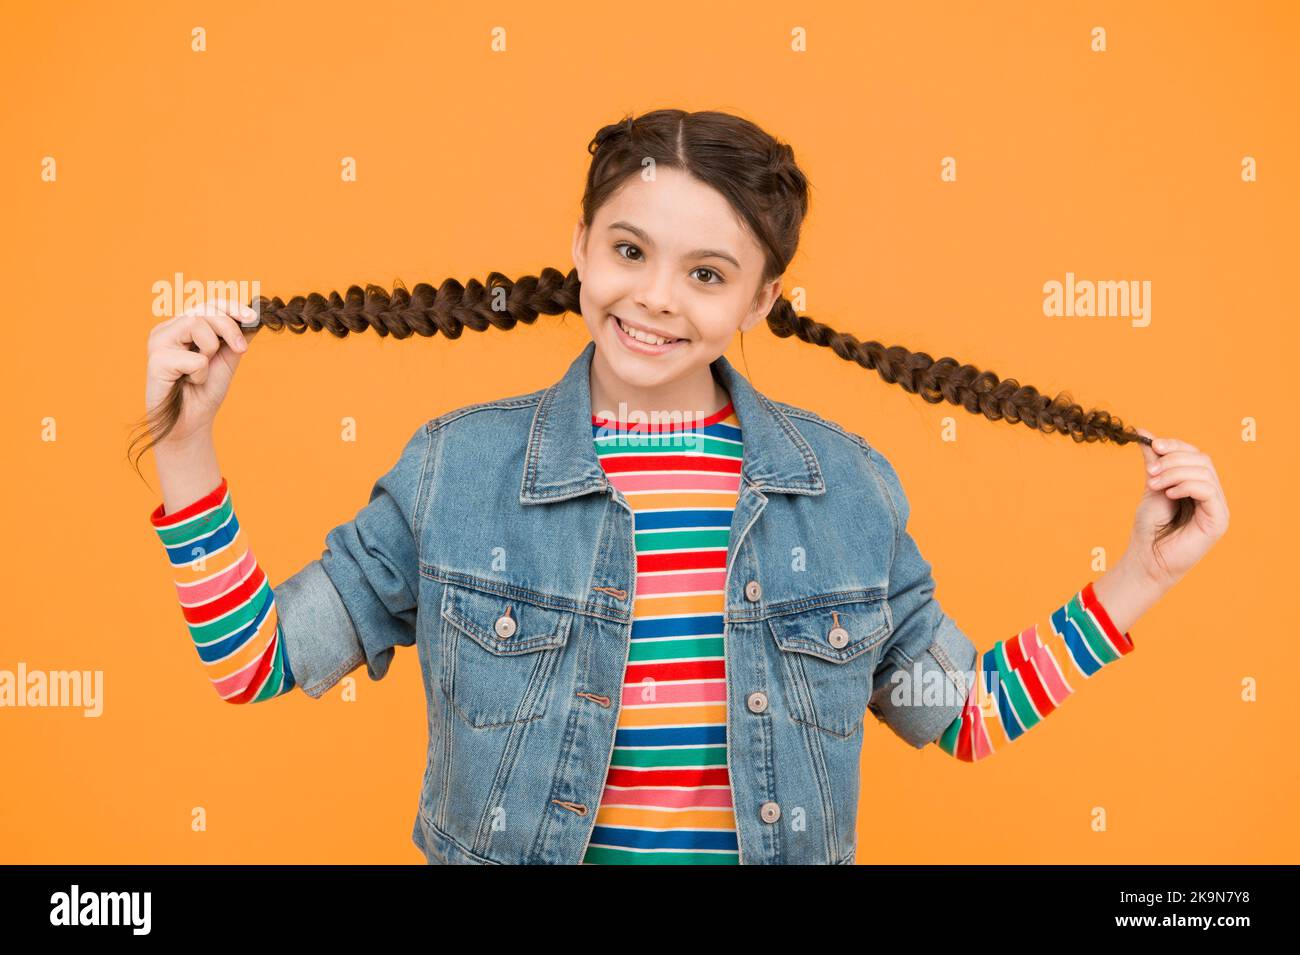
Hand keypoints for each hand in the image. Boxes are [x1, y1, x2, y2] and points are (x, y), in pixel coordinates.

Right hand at [144, 301, 257, 446]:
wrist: (192, 422)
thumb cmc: (205, 390)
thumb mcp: (227, 358)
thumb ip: (236, 336)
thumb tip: (254, 317)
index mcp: (181, 326)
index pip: (207, 304)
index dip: (231, 307)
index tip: (252, 318)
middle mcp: (167, 330)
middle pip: (204, 310)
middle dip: (229, 328)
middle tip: (241, 350)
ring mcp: (158, 343)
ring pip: (195, 324)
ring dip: (211, 350)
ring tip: (201, 371)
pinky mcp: (156, 361)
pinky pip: (194, 358)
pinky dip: (200, 374)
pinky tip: (189, 382)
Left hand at [1125, 428, 1229, 587]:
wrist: (1146, 558)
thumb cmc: (1149, 527)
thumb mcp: (1151, 486)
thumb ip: (1154, 461)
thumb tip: (1144, 431)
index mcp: (1197, 484)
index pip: (1195, 453)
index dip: (1175, 445)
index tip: (1153, 445)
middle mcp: (1211, 494)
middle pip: (1202, 459)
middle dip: (1173, 459)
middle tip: (1150, 472)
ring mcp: (1217, 507)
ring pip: (1204, 472)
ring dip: (1174, 473)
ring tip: (1153, 484)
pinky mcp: (1218, 520)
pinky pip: (1208, 491)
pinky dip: (1186, 486)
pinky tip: (1169, 494)